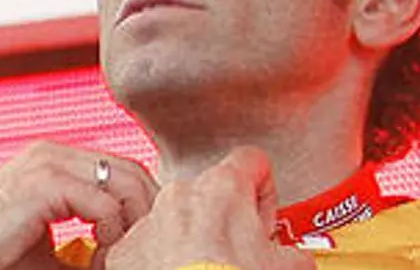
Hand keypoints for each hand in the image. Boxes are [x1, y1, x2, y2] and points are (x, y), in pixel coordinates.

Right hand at [0, 141, 158, 269]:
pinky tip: (100, 254)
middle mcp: (53, 153)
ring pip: (123, 182)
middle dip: (147, 209)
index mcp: (54, 160)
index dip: (142, 201)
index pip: (120, 168)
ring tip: (123, 254)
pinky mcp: (44, 183)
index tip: (148, 237)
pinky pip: (102, 203)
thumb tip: (130, 255)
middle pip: (130, 170)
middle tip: (148, 246)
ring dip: (133, 222)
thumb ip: (87, 239)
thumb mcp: (49, 243)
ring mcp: (48, 163)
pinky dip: (112, 232)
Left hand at [105, 146, 315, 269]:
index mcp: (223, 187)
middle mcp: (181, 194)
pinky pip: (147, 246)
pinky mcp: (124, 251)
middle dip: (224, 221)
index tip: (261, 223)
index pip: (253, 161)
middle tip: (235, 255)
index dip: (263, 192)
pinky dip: (161, 261)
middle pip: (211, 194)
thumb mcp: (287, 266)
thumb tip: (295, 257)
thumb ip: (294, 248)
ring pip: (176, 220)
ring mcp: (148, 221)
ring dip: (191, 240)